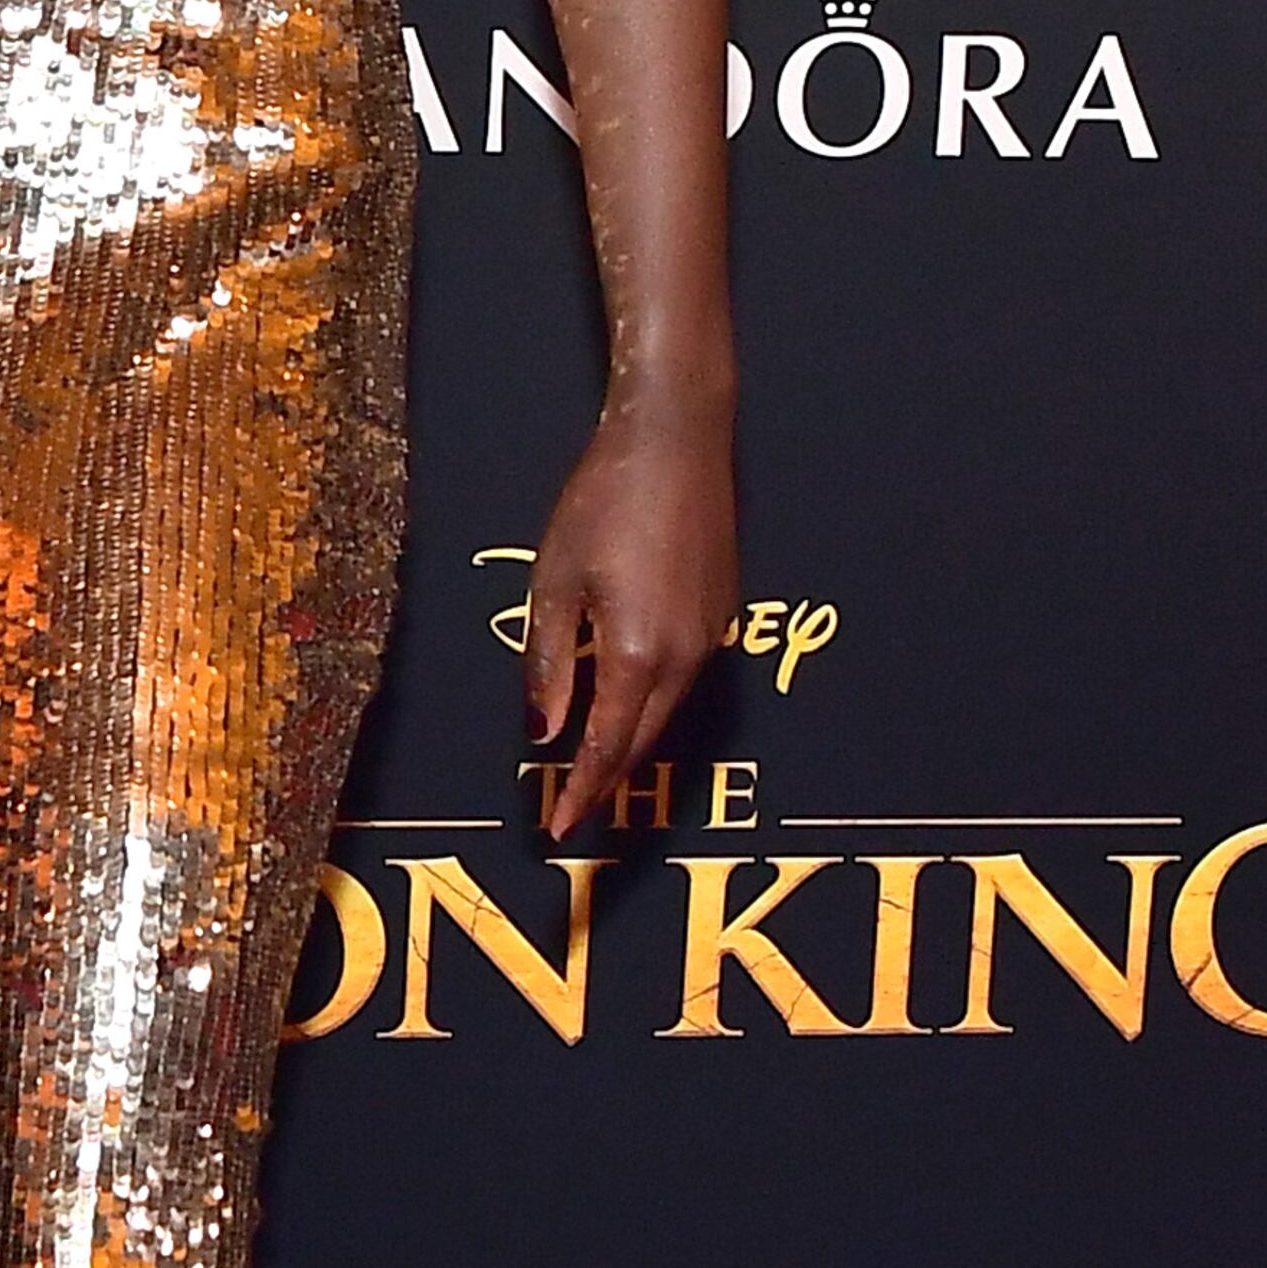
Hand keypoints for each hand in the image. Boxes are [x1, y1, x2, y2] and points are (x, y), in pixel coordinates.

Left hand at [525, 401, 736, 842]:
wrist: (677, 438)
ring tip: (592, 766)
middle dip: (608, 781)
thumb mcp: (555, 581)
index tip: (557, 829)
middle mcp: (684, 656)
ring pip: (667, 713)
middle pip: (643, 742)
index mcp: (636, 653)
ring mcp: (711, 636)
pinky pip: (685, 679)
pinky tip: (627, 702)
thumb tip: (542, 731)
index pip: (607, 749)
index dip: (582, 794)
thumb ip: (548, 662)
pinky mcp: (724, 613)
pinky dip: (652, 704)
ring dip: (631, 743)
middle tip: (572, 810)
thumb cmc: (604, 499)